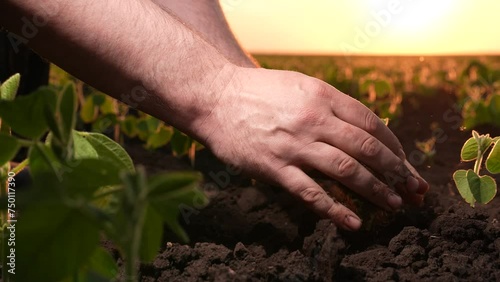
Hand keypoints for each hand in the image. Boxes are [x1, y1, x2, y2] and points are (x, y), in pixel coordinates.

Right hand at [200, 67, 428, 230]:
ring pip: (346, 170)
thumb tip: (360, 129)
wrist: (214, 97)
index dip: (393, 146)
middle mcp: (313, 119)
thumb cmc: (258, 91)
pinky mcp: (273, 167)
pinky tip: (353, 221)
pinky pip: (310, 192)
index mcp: (322, 96)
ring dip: (376, 190)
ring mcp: (294, 145)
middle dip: (397, 171)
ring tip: (395, 204)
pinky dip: (335, 209)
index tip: (404, 163)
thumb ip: (329, 104)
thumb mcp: (299, 84)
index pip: (371, 123)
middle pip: (367, 148)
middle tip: (416, 189)